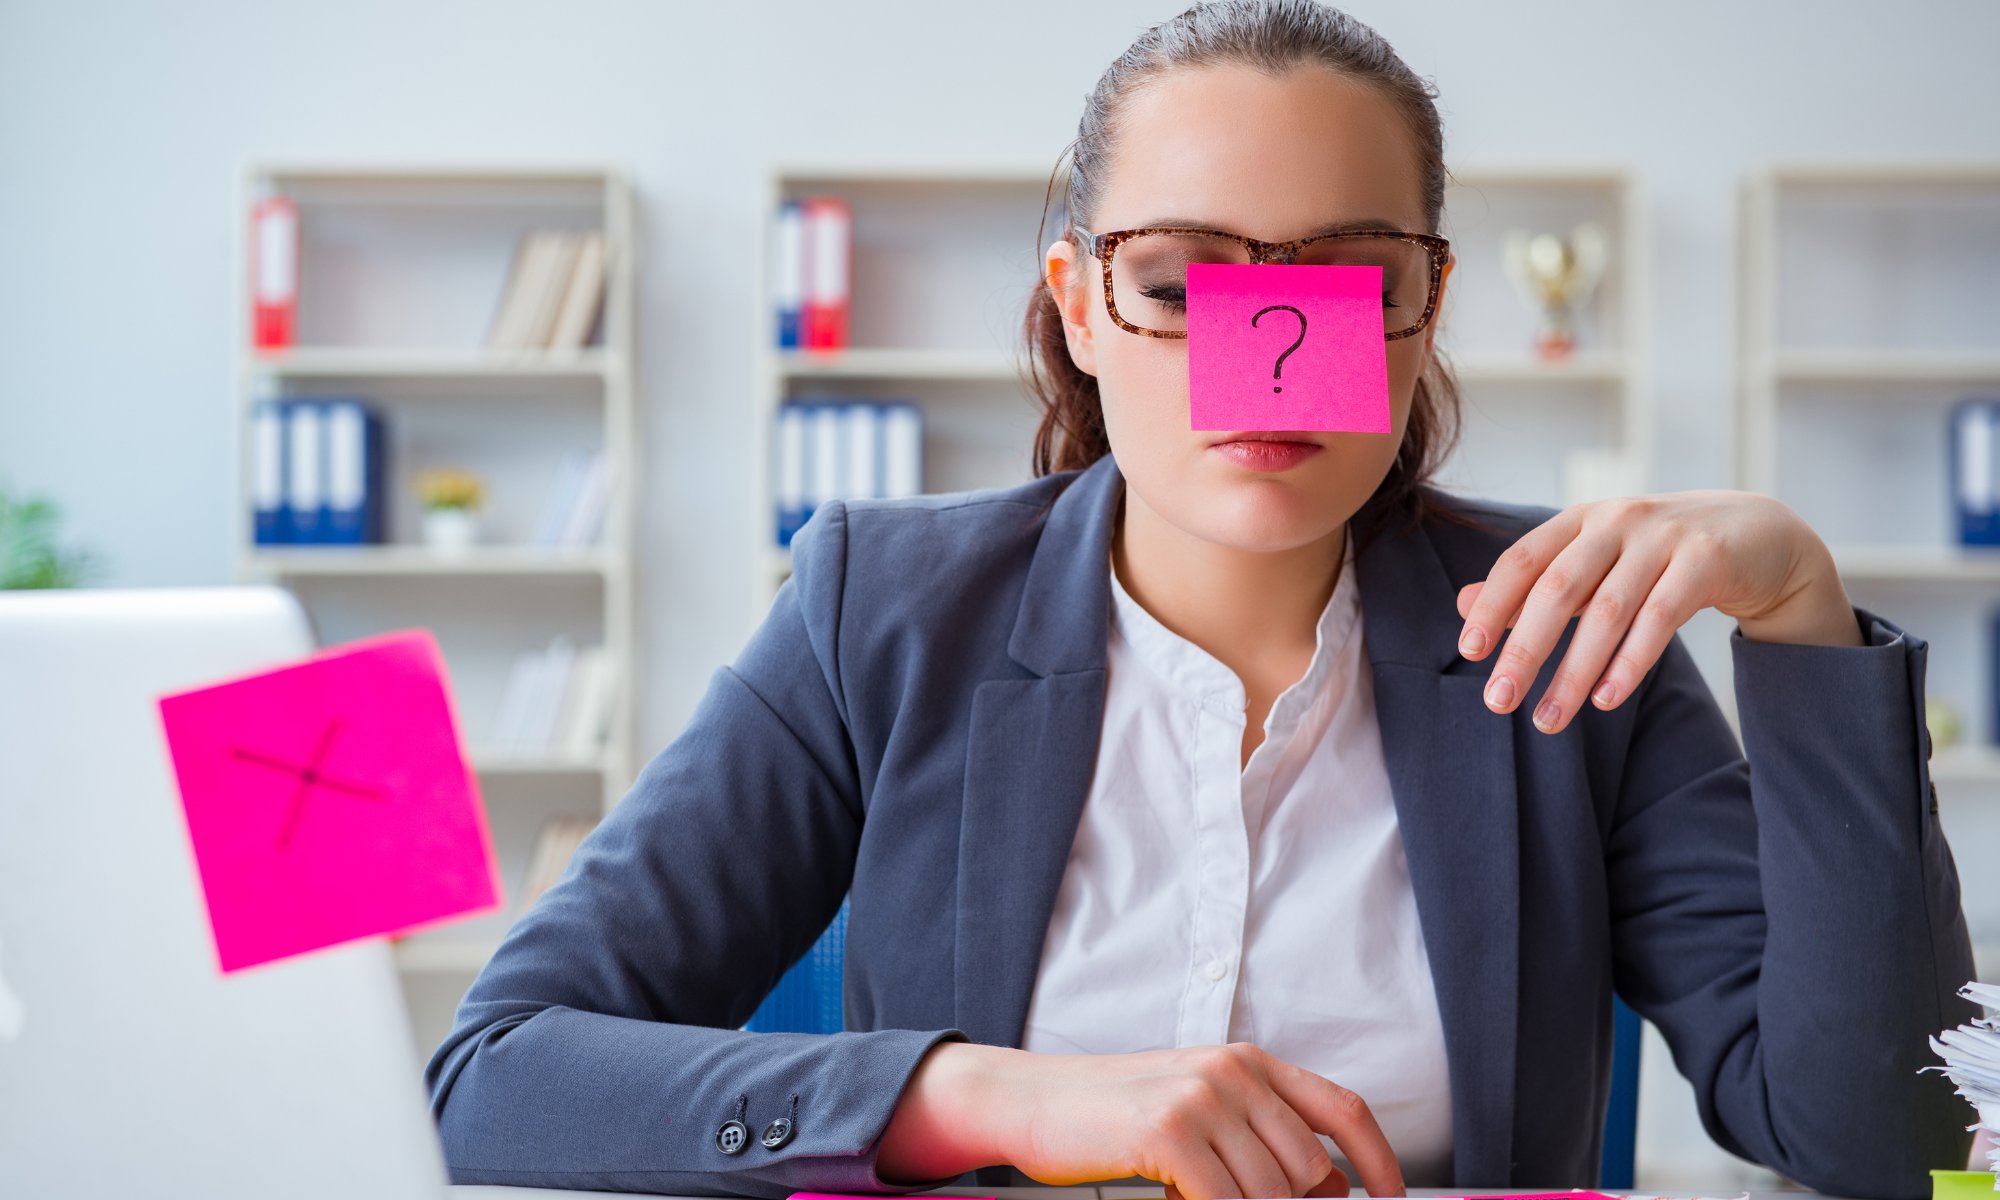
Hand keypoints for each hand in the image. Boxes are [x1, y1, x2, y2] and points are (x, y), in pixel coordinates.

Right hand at [875, 1040, 1404, 1199]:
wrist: (1034, 1099)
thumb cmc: (1117, 1112)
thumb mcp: (1202, 1108)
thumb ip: (1266, 1135)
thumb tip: (1333, 1185)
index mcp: (1249, 1061)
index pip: (1345, 1110)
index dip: (1381, 1162)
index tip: (1393, 1199)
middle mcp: (1233, 1071)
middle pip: (1308, 1167)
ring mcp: (1201, 1098)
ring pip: (1271, 1194)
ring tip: (1194, 1195)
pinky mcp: (1168, 1132)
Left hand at [1453, 490, 1860, 734]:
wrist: (1758, 535)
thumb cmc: (1658, 556)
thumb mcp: (1594, 563)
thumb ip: (1533, 585)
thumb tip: (1463, 606)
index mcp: (1579, 520)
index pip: (1522, 560)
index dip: (1493, 604)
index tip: (1471, 651)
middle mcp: (1615, 521)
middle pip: (1558, 590)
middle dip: (1524, 650)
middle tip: (1497, 702)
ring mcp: (1663, 537)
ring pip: (1608, 612)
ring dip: (1574, 672)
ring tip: (1549, 721)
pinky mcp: (1706, 561)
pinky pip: (1660, 618)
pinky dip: (1630, 663)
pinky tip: (1606, 699)